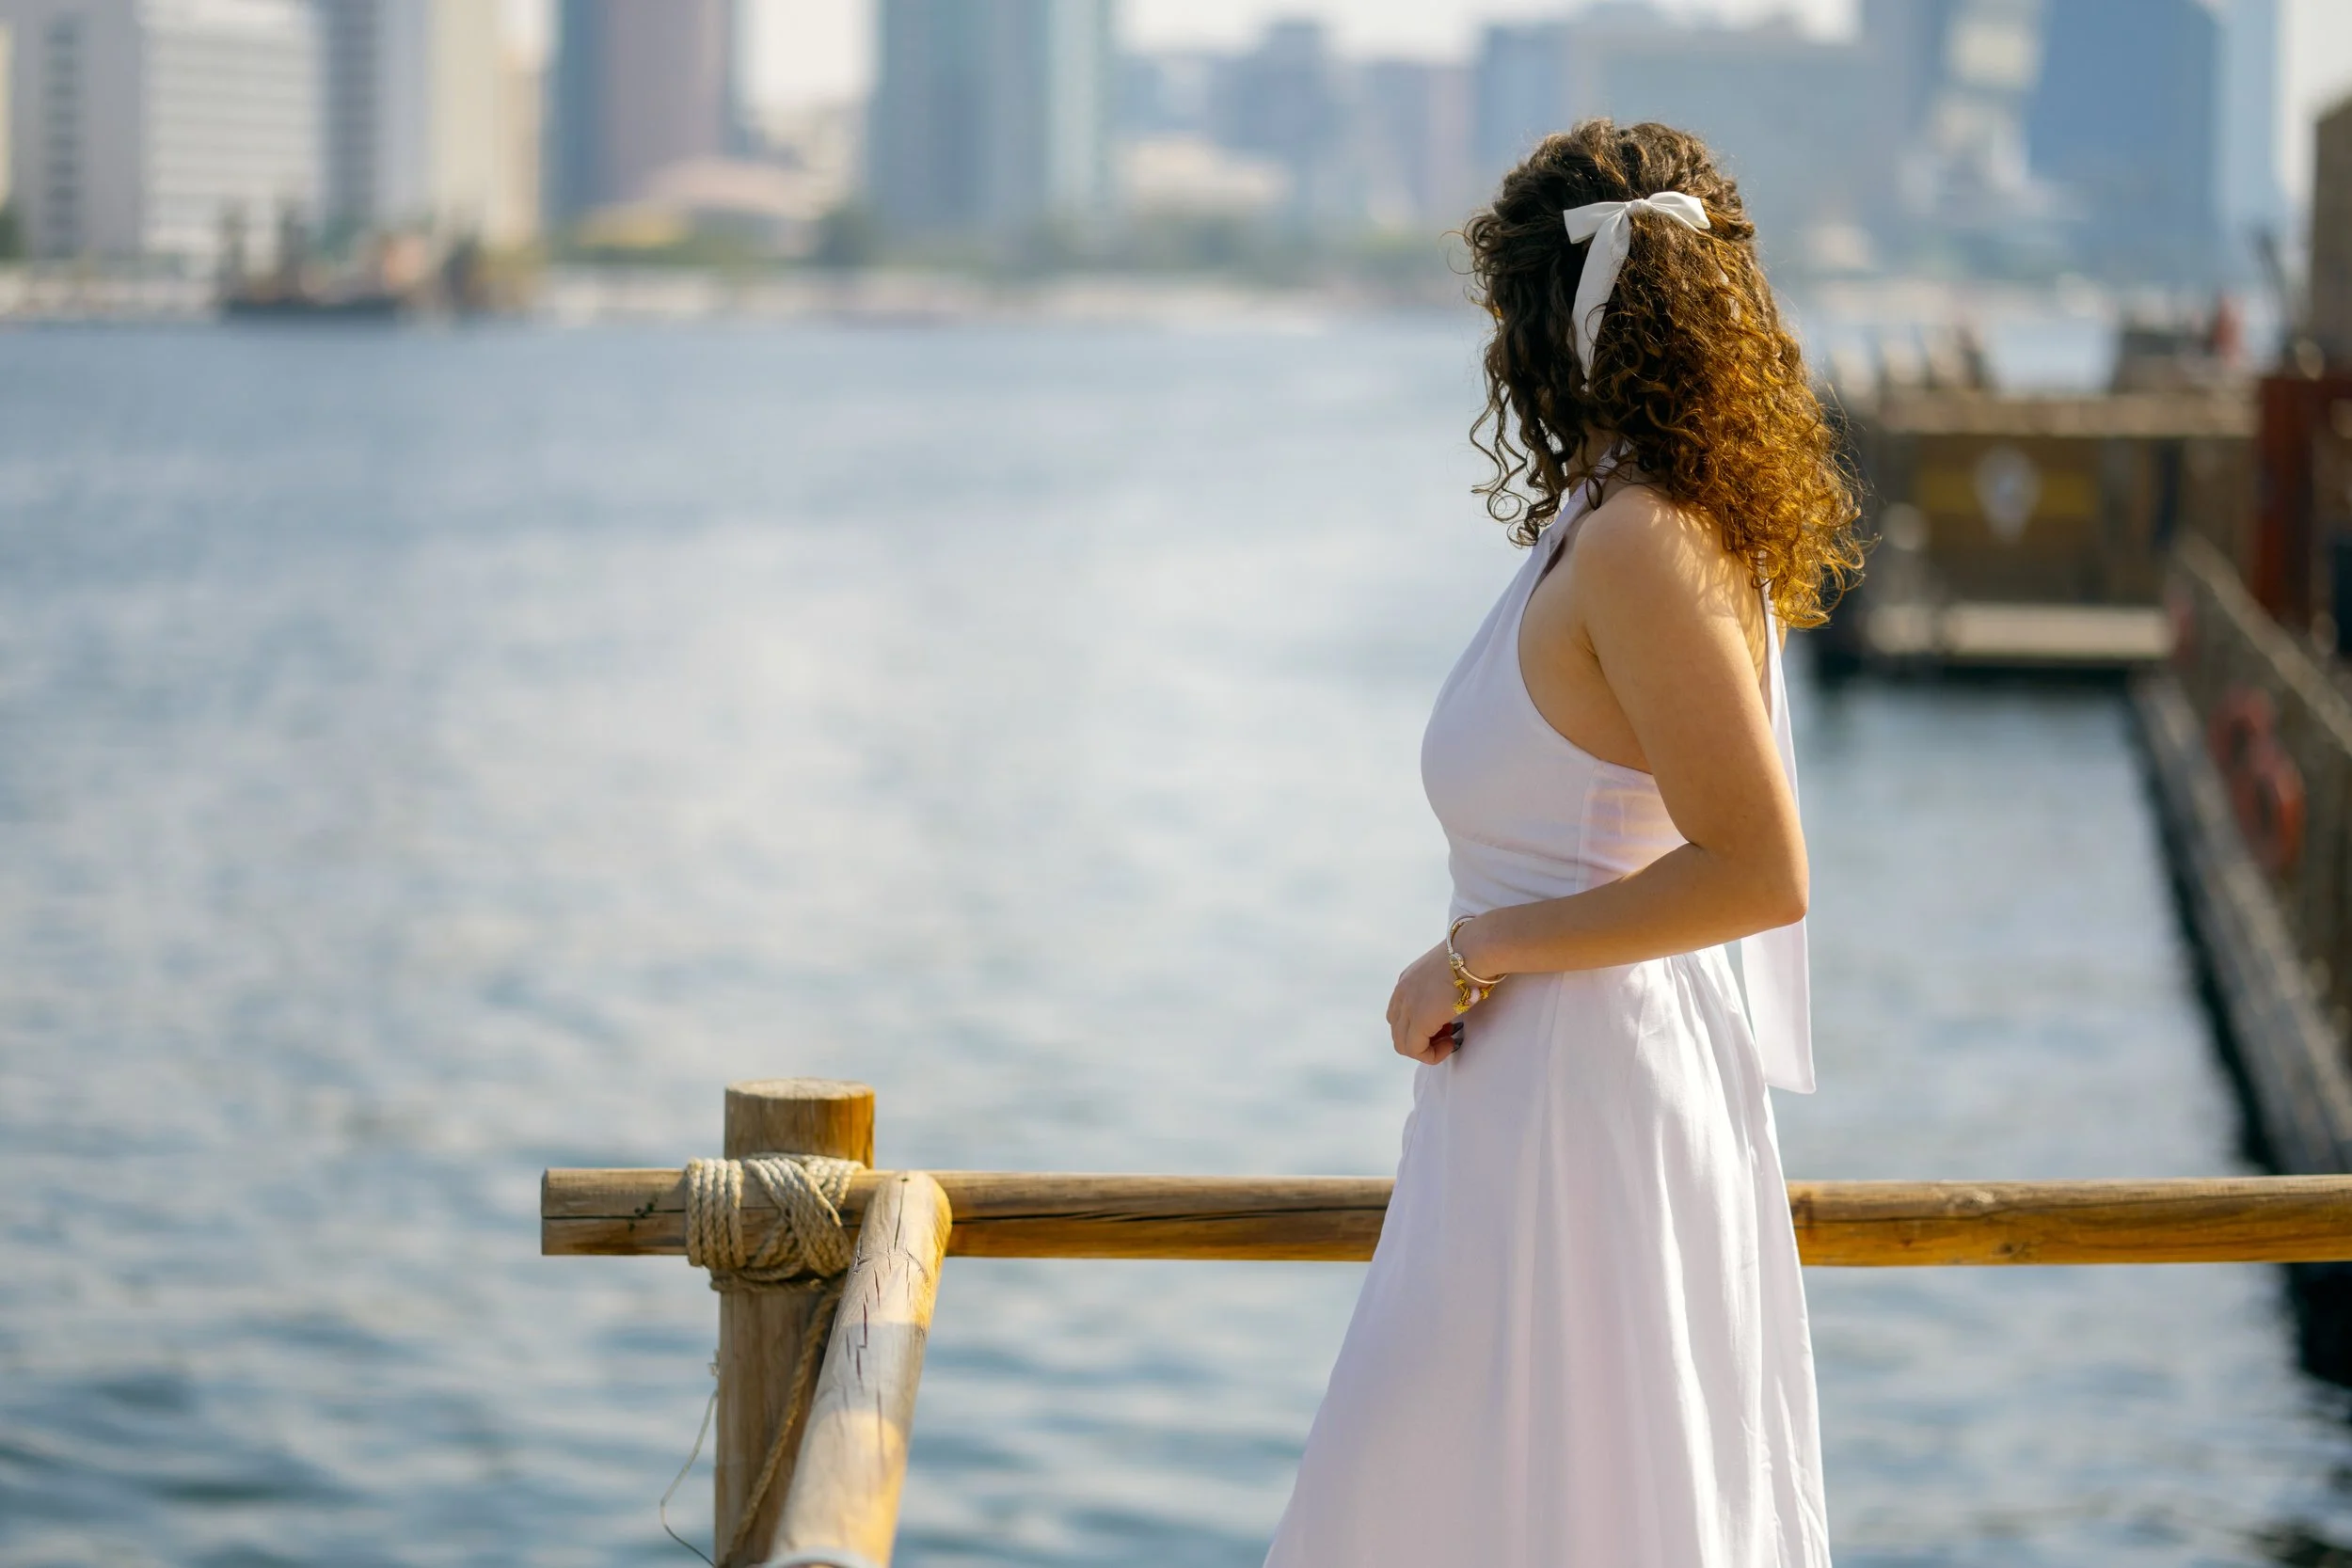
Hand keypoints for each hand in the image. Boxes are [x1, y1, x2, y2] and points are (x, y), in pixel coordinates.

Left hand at [1388, 940, 1466, 1063]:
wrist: (1473, 952)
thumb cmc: (1472, 958)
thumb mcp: (1447, 972)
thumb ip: (1440, 989)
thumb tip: (1449, 1003)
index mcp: (1406, 981)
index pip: (1398, 1014)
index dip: (1419, 1025)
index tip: (1444, 1023)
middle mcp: (1401, 993)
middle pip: (1397, 1030)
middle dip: (1421, 1038)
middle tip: (1447, 1034)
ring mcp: (1407, 1007)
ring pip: (1402, 1044)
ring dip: (1425, 1049)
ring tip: (1448, 1041)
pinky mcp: (1419, 1021)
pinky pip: (1415, 1051)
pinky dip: (1431, 1055)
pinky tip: (1450, 1044)